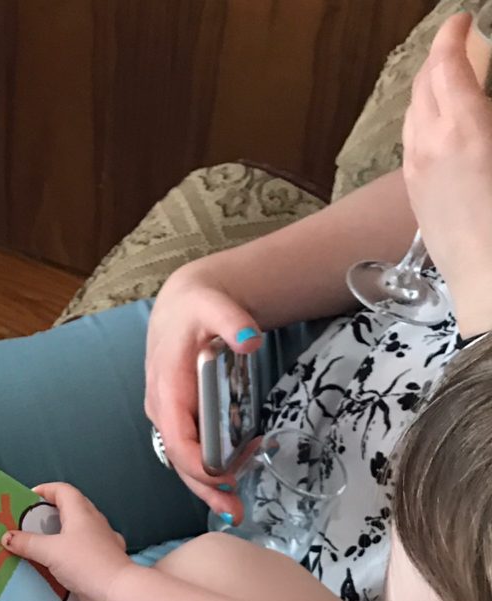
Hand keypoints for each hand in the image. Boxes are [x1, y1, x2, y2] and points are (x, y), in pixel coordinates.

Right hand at [1, 482, 131, 600]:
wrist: (116, 591)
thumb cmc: (84, 563)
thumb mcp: (49, 551)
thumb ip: (27, 543)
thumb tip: (6, 537)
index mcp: (81, 512)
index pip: (63, 490)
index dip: (45, 490)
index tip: (28, 498)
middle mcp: (94, 521)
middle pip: (72, 506)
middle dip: (52, 510)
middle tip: (32, 520)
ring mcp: (103, 539)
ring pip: (80, 527)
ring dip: (63, 530)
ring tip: (44, 540)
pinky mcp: (105, 558)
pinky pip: (86, 546)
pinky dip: (73, 548)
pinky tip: (64, 560)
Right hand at [145, 264, 261, 519]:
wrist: (182, 305)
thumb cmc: (197, 307)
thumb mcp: (215, 306)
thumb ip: (232, 321)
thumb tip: (250, 338)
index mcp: (167, 389)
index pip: (178, 438)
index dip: (197, 464)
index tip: (224, 478)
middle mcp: (162, 409)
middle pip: (179, 460)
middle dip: (205, 488)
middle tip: (235, 510)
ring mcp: (168, 416)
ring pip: (183, 460)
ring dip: (207, 485)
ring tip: (235, 505)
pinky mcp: (178, 418)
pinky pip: (190, 450)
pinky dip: (208, 469)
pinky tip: (231, 477)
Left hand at [403, 12, 491, 335]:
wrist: (489, 279)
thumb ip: (488, 115)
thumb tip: (483, 104)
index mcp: (464, 128)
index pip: (447, 66)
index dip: (452, 36)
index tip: (463, 19)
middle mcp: (429, 145)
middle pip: (424, 86)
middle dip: (440, 59)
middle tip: (462, 46)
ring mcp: (417, 171)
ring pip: (413, 115)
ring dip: (429, 89)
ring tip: (452, 80)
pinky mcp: (416, 194)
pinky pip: (413, 142)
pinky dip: (425, 119)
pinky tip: (442, 124)